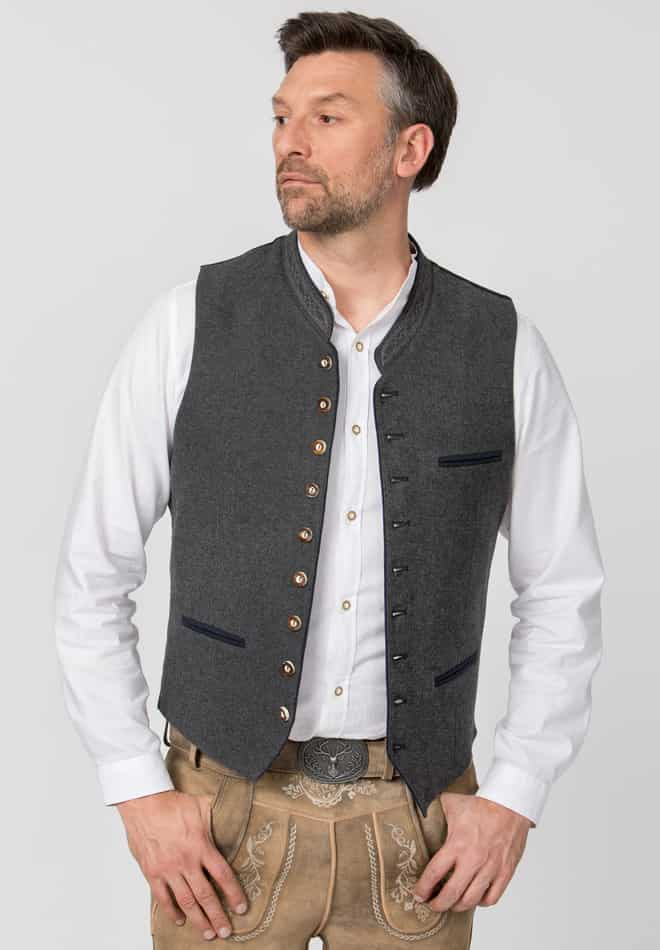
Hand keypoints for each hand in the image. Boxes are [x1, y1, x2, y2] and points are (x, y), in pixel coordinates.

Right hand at [116, 789, 247, 939]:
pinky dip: (172, 911)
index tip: (241, 908)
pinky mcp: (152, 872)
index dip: (233, 894)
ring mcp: (168, 869)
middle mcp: (186, 861)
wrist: (144, 803)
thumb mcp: (201, 806)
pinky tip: (180, 920)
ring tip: (207, 933)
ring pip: (186, 901)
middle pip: (206, 895)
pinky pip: (163, 898)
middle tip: (225, 931)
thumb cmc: (172, 803)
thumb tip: (230, 816)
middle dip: (217, 916)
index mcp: (201, 846)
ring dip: (198, 920)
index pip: (223, 876)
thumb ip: (215, 819)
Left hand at [412, 793, 533, 912]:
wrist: (510, 803)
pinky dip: (481, 903)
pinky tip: (474, 898)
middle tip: (432, 905)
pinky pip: (492, 898)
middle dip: (438, 904)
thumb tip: (417, 810)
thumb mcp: (451, 803)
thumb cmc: (481, 804)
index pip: (434, 873)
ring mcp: (491, 868)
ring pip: (471, 900)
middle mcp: (473, 859)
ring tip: (451, 904)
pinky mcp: (505, 872)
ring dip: (457, 907)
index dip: (423, 888)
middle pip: (451, 894)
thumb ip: (433, 810)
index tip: (418, 894)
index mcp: (457, 844)